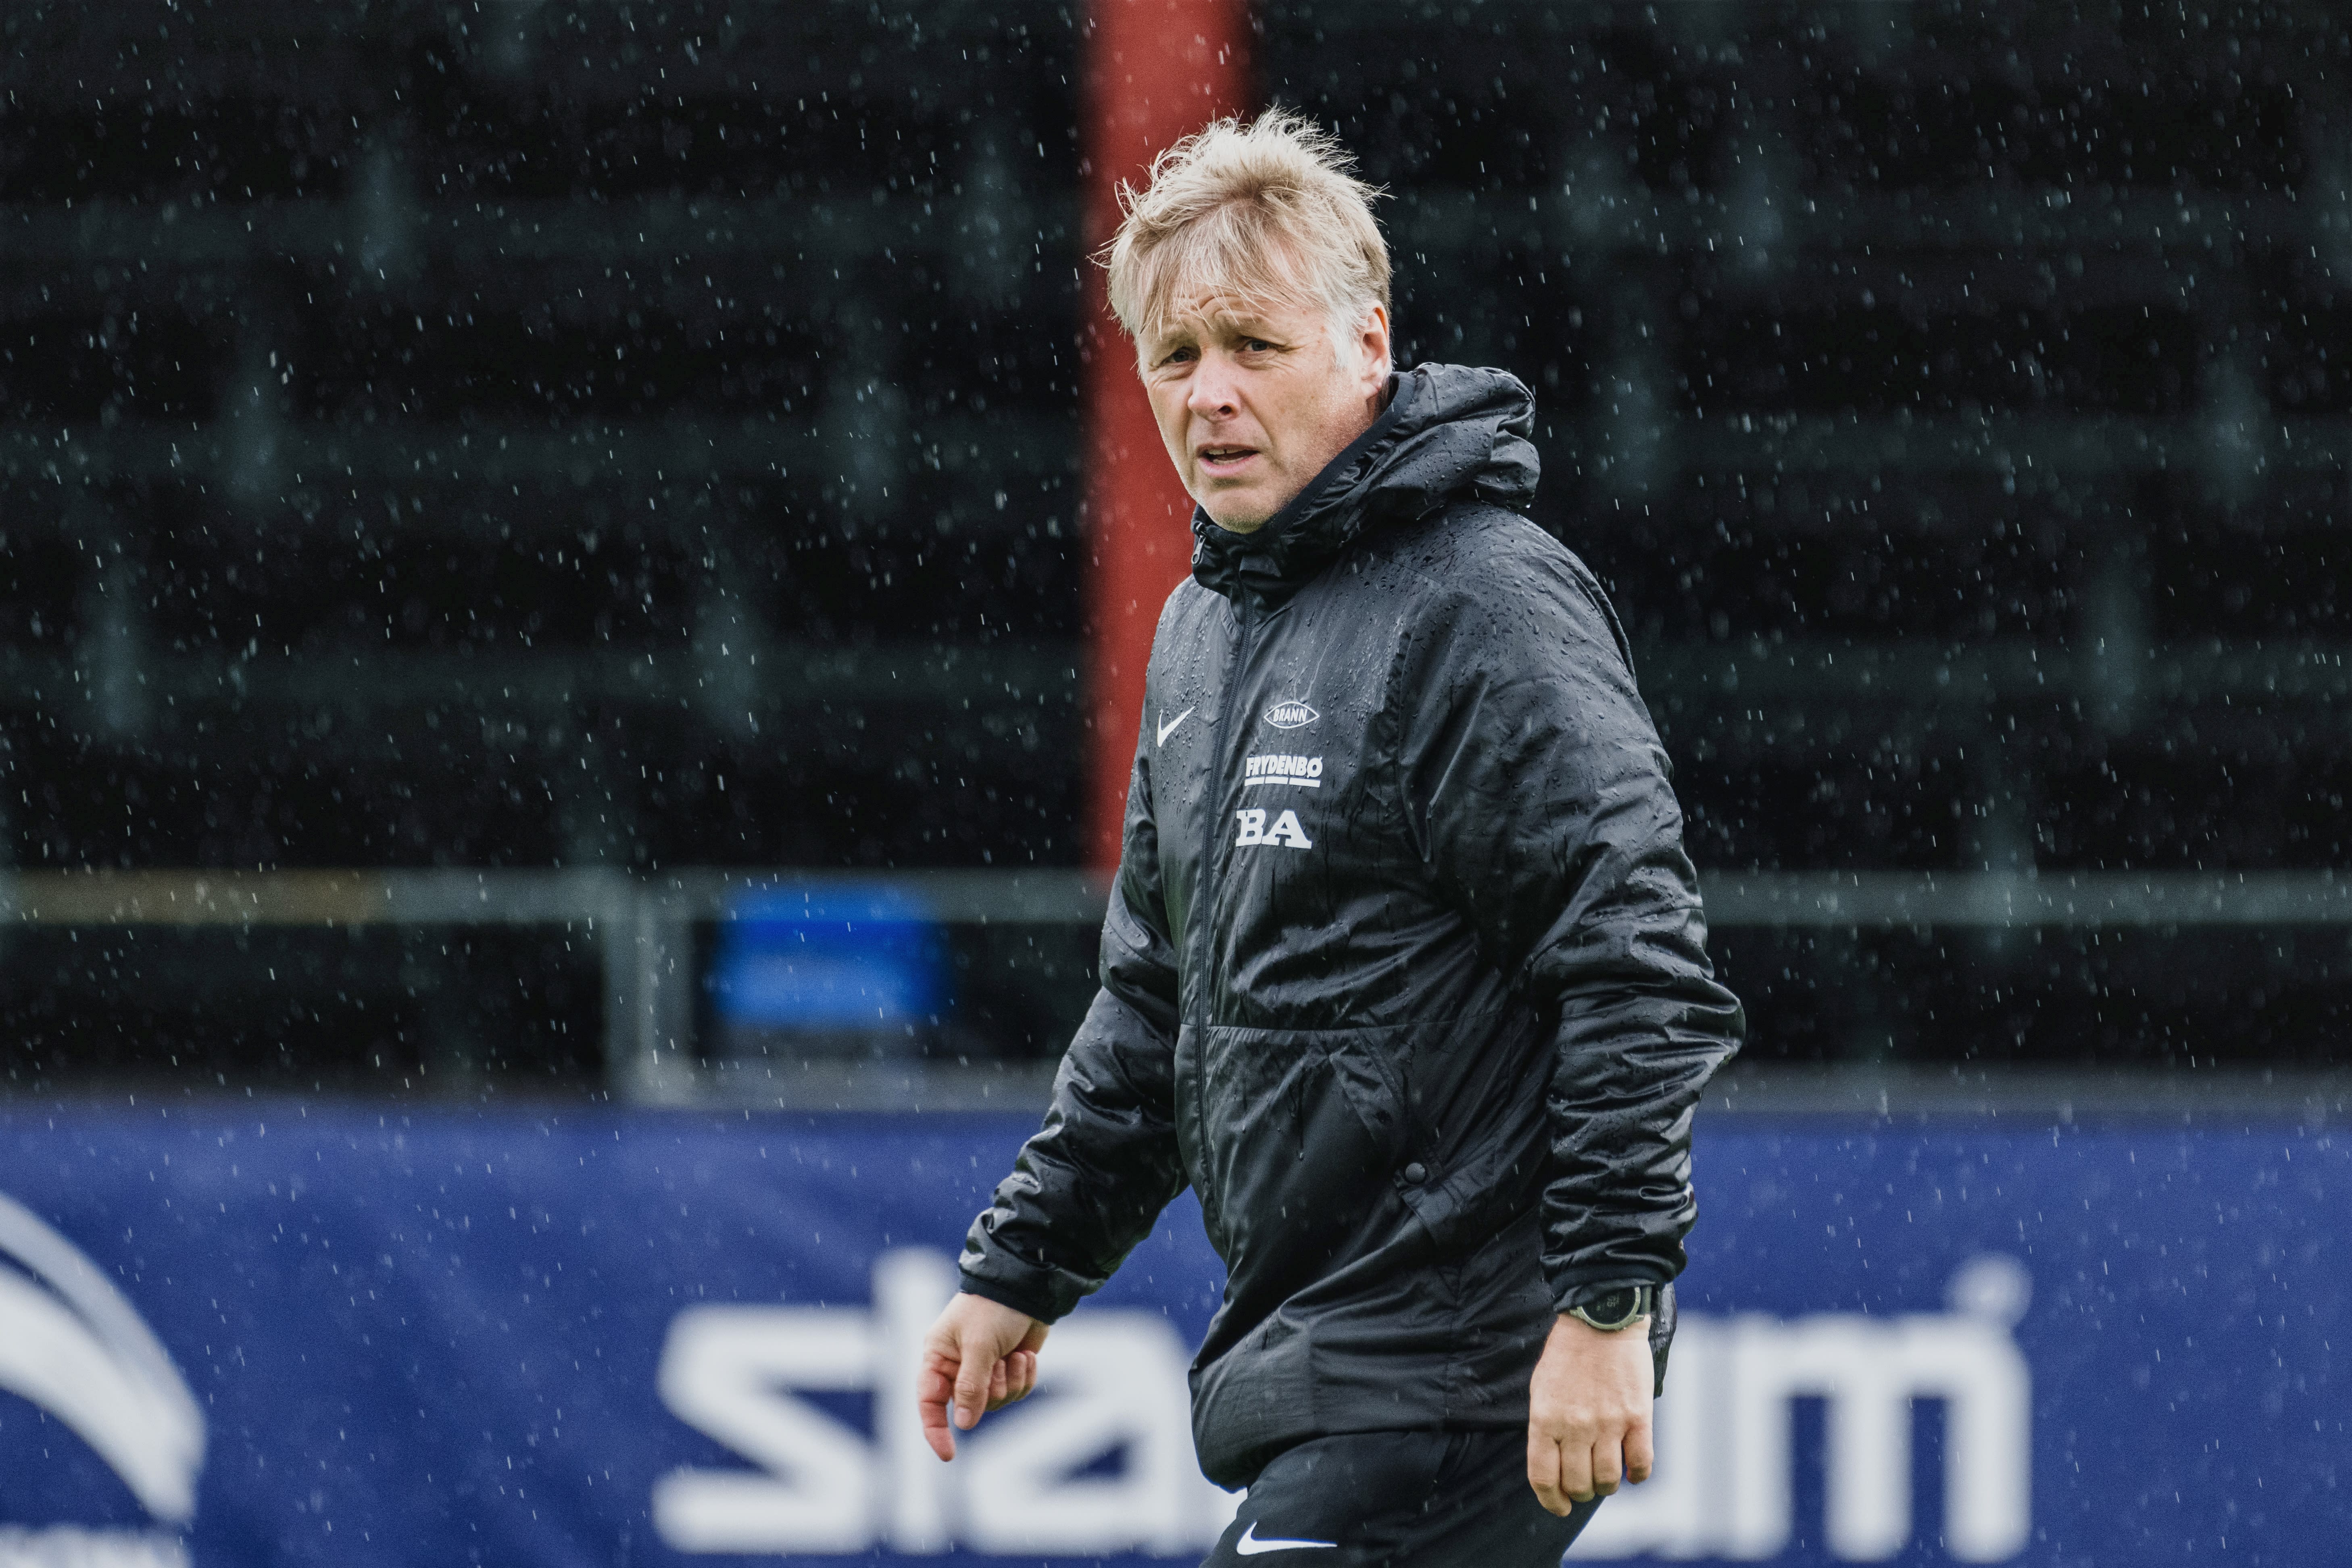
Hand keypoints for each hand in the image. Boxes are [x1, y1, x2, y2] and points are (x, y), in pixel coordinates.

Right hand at [916, 1292, 1048, 1460]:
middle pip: (971, 1407)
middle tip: (1000, 1363)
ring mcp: (985, 1369)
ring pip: (997, 1402)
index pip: (930, 1402)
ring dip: (1010, 1381)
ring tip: (1014, 1355)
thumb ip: (971, 1385)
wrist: (1028, 1286)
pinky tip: (1027, 1356)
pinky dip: (1024, 1377)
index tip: (948, 1454)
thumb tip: (964, 1424)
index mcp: (939, 1357)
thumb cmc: (993, 1308)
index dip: (935, 1430)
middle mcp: (958, 1367)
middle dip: (991, 1390)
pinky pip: (1017, 1391)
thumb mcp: (979, 1345)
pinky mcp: (1009, 1368)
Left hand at [1526, 1311, 1653, 1514]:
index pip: (1543, 1477)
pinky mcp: (1637, 1417)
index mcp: (1545, 1419)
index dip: (1551, 1501)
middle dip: (1580, 1492)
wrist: (1602, 1320)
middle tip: (1584, 1484)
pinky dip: (1637, 1475)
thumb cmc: (1568, 1355)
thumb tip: (1553, 1466)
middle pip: (1577, 1484)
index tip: (1559, 1507)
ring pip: (1608, 1480)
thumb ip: (1545, 1428)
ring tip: (1607, 1475)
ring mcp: (1608, 1423)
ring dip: (1607, 1485)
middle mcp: (1575, 1426)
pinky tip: (1633, 1471)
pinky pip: (1641, 1463)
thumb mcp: (1541, 1390)